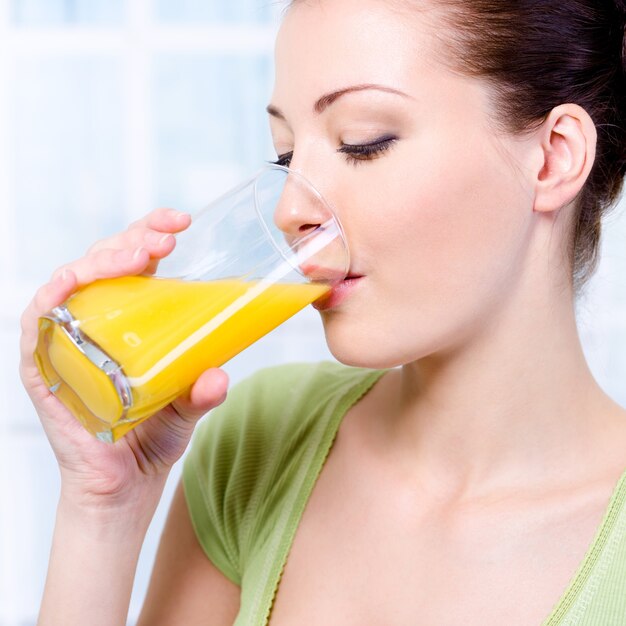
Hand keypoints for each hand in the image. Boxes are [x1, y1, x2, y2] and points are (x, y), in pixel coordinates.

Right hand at [19, 208, 228, 510]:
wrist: (120, 488)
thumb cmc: (152, 440)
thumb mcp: (186, 409)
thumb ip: (202, 393)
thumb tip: (219, 376)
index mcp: (130, 321)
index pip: (134, 263)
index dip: (150, 234)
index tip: (181, 222)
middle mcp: (95, 323)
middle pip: (105, 263)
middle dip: (133, 240)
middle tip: (166, 238)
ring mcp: (67, 341)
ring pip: (74, 281)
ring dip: (103, 260)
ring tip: (140, 254)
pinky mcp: (42, 367)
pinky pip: (38, 322)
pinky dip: (52, 297)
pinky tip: (73, 280)